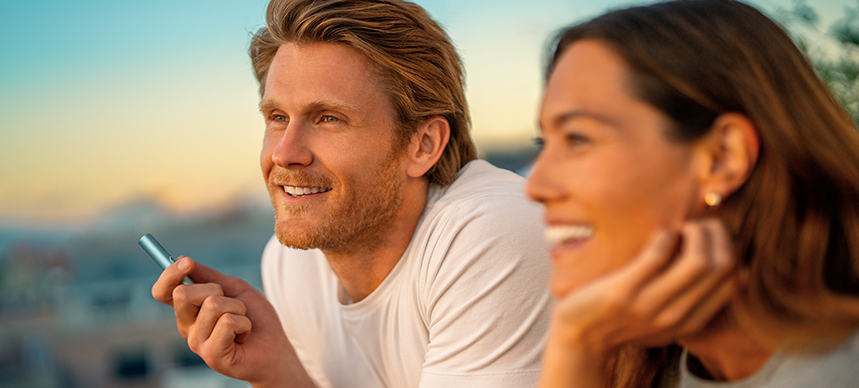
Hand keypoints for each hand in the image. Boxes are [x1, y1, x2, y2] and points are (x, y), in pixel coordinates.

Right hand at [151, 256, 315, 387]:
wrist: (275, 347)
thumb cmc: (255, 319)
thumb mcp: (234, 289)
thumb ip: (208, 276)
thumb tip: (182, 259)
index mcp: (189, 310)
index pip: (163, 291)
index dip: (169, 274)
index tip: (187, 262)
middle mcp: (187, 326)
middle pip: (183, 294)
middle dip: (215, 289)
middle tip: (232, 304)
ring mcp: (197, 342)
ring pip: (212, 304)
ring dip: (238, 308)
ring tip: (242, 322)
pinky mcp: (211, 354)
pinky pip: (228, 322)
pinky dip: (244, 323)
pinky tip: (244, 336)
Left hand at [538, 219, 736, 387]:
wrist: (580, 335)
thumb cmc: (623, 317)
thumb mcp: (665, 317)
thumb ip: (691, 299)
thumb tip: (725, 262)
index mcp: (691, 321)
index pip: (735, 280)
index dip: (730, 248)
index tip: (711, 235)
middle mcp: (676, 315)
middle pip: (722, 267)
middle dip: (717, 233)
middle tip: (698, 224)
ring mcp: (650, 305)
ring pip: (699, 261)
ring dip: (696, 232)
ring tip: (682, 226)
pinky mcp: (624, 291)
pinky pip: (658, 255)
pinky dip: (664, 236)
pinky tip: (658, 234)